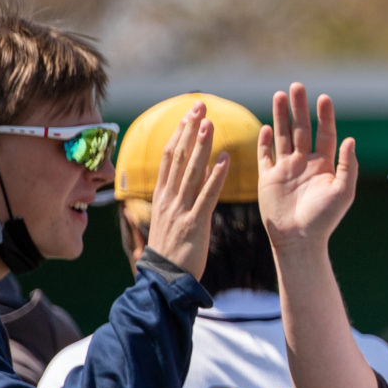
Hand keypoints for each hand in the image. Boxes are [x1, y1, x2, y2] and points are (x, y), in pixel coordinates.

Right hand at [141, 102, 230, 276]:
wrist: (164, 281)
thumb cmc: (171, 251)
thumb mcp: (172, 218)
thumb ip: (183, 194)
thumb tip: (198, 172)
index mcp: (162, 195)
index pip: (170, 156)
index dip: (180, 132)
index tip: (190, 113)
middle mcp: (168, 198)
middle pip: (178, 156)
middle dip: (189, 129)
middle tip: (200, 106)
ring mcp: (180, 210)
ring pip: (190, 171)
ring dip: (201, 145)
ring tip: (210, 123)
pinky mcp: (194, 223)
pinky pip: (206, 195)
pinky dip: (216, 176)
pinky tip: (225, 158)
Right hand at [259, 82, 359, 253]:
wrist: (299, 240)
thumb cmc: (324, 219)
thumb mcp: (343, 192)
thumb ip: (348, 166)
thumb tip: (351, 139)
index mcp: (324, 165)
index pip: (325, 134)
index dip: (324, 116)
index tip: (324, 98)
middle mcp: (305, 163)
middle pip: (302, 129)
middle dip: (300, 108)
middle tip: (297, 86)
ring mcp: (285, 169)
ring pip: (283, 136)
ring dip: (281, 116)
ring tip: (280, 95)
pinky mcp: (268, 178)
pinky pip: (265, 155)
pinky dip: (265, 141)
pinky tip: (267, 126)